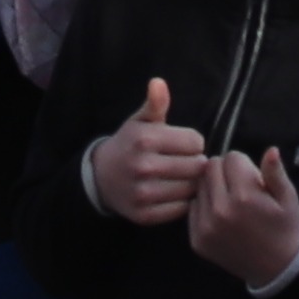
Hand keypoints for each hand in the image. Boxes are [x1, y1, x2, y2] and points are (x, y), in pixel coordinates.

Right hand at [89, 76, 208, 227]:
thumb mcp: (140, 121)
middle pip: (197, 166)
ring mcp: (144, 193)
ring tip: (181, 176)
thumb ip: (155, 104)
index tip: (184, 145)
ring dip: (191, 183)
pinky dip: (182, 201)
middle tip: (185, 162)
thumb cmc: (129, 145)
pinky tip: (173, 192)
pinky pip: (182, 209)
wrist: (101, 178)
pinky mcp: (146, 215)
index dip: (193, 142)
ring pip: (191, 188)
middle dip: (195, 162)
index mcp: (144, 139)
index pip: (196, 142)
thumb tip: (158, 82)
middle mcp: (143, 166)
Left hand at [188, 146, 298, 289]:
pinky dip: (204, 206)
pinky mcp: (196, 239)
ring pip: (199, 185)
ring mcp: (205, 226)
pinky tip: (221, 216)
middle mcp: (220, 210)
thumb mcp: (288, 199)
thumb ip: (276, 173)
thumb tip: (271, 150)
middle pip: (210, 167)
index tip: (252, 177)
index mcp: (244, 197)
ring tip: (231, 202)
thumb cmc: (285, 229)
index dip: (244, 164)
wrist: (278, 270)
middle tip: (240, 187)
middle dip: (225, 171)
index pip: (231, 157)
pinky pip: (192, 207)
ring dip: (213, 187)